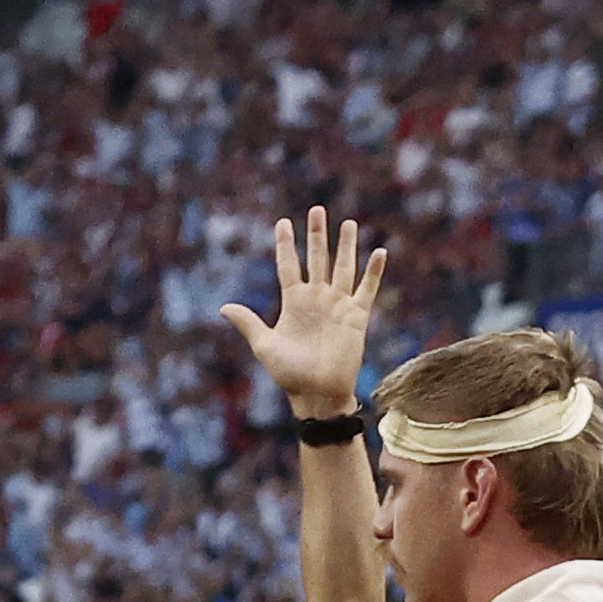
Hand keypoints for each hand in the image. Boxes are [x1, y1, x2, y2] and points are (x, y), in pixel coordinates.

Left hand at [221, 208, 389, 416]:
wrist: (317, 392)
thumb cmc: (289, 373)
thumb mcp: (264, 345)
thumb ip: (248, 323)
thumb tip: (223, 307)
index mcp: (293, 303)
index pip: (288, 266)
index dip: (286, 244)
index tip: (283, 222)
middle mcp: (316, 299)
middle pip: (317, 259)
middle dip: (316, 235)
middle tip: (317, 209)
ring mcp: (338, 305)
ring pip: (343, 268)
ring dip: (345, 246)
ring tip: (347, 222)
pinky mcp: (357, 317)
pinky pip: (367, 290)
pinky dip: (374, 272)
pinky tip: (379, 252)